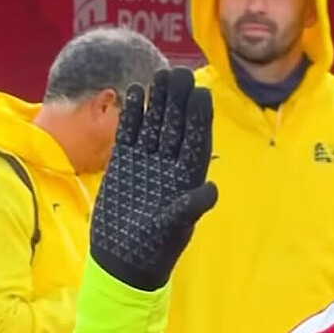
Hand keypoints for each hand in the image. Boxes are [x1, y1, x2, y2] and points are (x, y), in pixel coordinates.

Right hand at [90, 68, 217, 291]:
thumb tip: (211, 189)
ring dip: (158, 102)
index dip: (200, 118)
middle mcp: (171, 168)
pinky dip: (133, 115)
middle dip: (179, 102)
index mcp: (188, 179)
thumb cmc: (153, 249)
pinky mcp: (124, 165)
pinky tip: (135, 92)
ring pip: (155, 126)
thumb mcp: (173, 228)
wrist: (122, 259)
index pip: (198, 142)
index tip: (202, 92)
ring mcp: (148, 164)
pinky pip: (131, 134)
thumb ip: (189, 207)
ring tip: (159, 74)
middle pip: (177, 127)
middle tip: (179, 72)